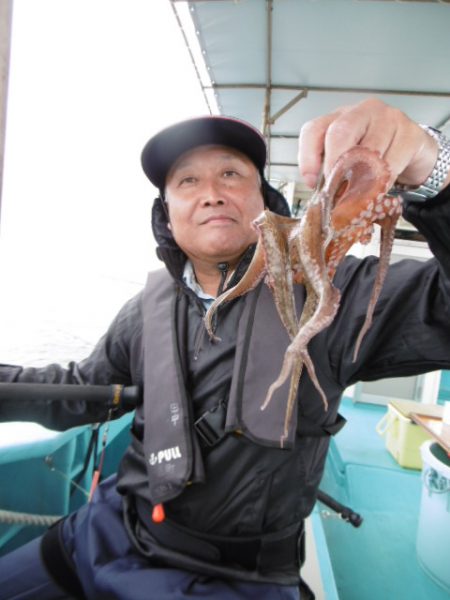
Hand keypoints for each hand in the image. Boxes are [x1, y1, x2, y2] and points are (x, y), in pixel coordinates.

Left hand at [298, 97, 439, 189]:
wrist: (412, 153)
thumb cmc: (374, 157)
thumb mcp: (347, 162)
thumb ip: (330, 171)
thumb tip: (320, 192)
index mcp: (340, 117)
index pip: (314, 130)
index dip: (308, 157)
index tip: (311, 182)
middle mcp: (363, 111)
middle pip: (339, 133)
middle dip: (334, 166)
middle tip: (336, 191)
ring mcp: (389, 118)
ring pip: (367, 150)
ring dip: (360, 181)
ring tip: (356, 198)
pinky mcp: (409, 134)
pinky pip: (391, 163)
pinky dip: (381, 183)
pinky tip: (377, 191)